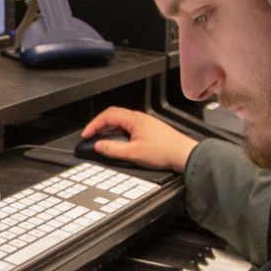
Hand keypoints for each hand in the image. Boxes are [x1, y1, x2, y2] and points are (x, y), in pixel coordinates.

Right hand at [82, 107, 197, 172]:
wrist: (184, 155)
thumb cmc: (165, 151)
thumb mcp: (133, 153)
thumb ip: (113, 150)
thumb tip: (99, 146)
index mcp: (134, 120)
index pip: (107, 116)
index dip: (93, 125)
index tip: (86, 134)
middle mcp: (139, 119)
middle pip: (113, 115)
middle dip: (99, 124)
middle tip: (91, 134)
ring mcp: (144, 124)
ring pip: (121, 122)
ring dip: (110, 129)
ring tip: (104, 141)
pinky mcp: (149, 130)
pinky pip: (129, 128)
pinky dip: (119, 133)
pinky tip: (120, 144)